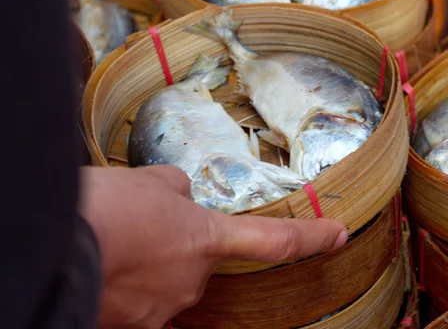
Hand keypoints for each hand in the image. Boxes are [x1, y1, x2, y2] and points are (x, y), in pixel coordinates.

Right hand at [79, 165, 347, 328]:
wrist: (59, 244)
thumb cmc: (108, 208)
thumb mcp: (151, 183)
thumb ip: (177, 191)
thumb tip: (179, 196)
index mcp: (206, 238)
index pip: (274, 240)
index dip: (311, 238)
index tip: (338, 234)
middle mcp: (192, 280)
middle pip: (197, 260)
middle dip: (176, 243)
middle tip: (139, 225)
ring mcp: (161, 308)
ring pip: (164, 281)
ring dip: (145, 262)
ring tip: (113, 242)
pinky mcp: (131, 325)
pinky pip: (137, 301)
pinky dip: (126, 283)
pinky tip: (106, 265)